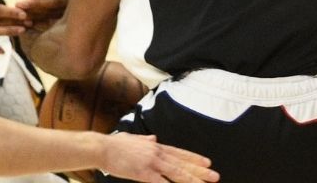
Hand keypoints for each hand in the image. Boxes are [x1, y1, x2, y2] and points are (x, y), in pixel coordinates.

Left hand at [16, 0, 74, 27]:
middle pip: (55, 3)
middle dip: (37, 4)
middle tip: (19, 5)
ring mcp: (73, 11)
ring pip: (54, 14)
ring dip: (36, 14)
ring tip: (21, 14)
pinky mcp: (67, 20)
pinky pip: (53, 22)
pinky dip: (41, 23)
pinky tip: (28, 24)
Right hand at [101, 134, 217, 182]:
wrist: (102, 147)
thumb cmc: (114, 144)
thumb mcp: (133, 138)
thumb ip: (145, 139)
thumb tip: (153, 137)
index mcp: (154, 146)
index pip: (179, 153)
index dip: (194, 158)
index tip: (207, 163)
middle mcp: (156, 152)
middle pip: (182, 164)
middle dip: (199, 171)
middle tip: (215, 176)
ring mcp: (151, 163)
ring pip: (176, 173)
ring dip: (192, 180)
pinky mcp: (144, 173)